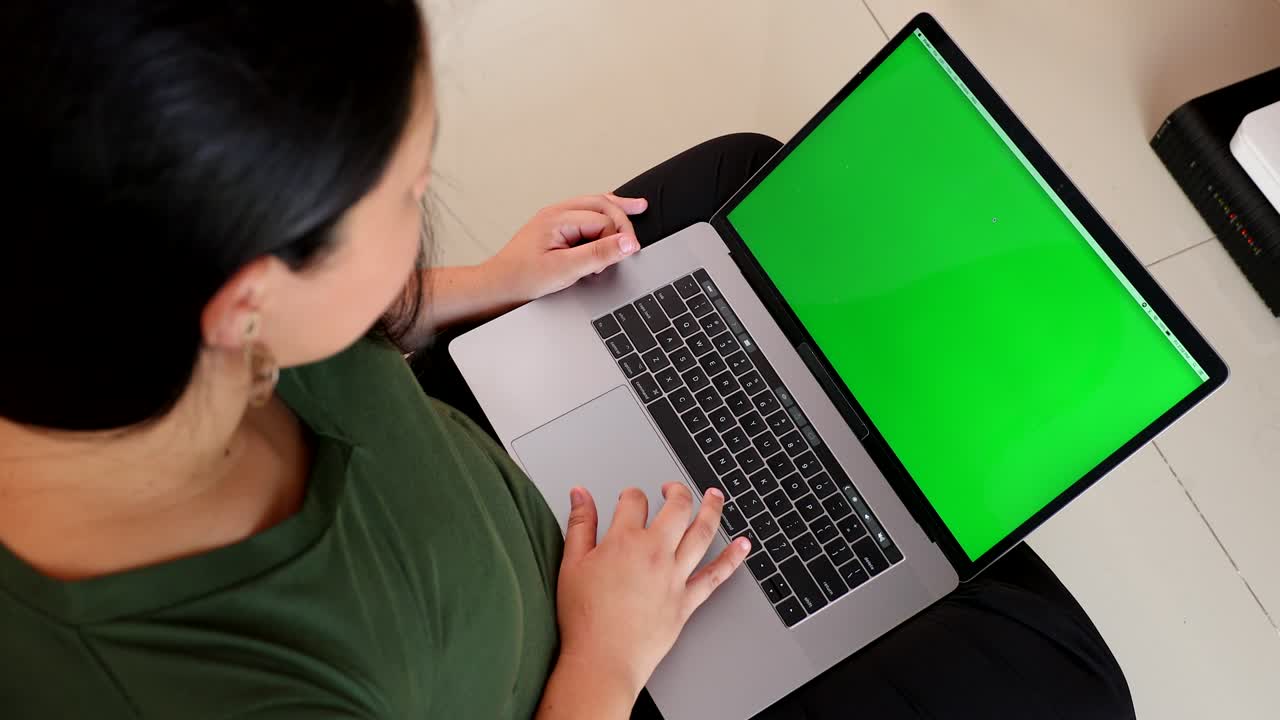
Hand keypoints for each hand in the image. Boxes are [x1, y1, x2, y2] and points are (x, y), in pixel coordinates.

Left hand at [482, 193, 647, 304]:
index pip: (602, 220)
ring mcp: (555, 219)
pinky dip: (602, 216)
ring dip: (615, 210)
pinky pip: (584, 215)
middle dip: (621, 220)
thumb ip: (599, 254)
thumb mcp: (565, 270)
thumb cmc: (523, 279)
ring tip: (638, 207)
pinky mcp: (555, 229)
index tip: (623, 257)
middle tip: (634, 242)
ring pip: (593, 205)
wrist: (498, 287)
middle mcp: (556, 213)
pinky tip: (612, 216)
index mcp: (557, 218)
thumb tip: (627, 243)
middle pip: (600, 204)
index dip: (616, 240)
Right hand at [555, 483, 751, 698]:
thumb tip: (580, 494)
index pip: (634, 501)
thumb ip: (579, 524)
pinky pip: (716, 575)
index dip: (631, 495)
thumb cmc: (584, 618)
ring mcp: (675, 576)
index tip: (628, 499)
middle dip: (676, 491)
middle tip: (673, 487)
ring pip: (702, 533)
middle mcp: (655, 553)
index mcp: (625, 540)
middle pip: (676, 508)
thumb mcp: (571, 564)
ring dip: (712, 509)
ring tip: (716, 495)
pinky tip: (743, 545)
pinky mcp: (687, 601)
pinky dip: (733, 558)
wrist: (602, 660)